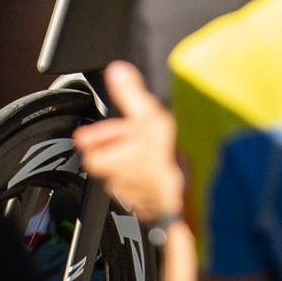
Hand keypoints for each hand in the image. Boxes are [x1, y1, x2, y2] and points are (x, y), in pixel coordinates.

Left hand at [70, 61, 185, 225]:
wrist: (191, 194)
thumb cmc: (167, 159)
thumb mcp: (148, 115)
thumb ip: (130, 93)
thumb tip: (117, 71)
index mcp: (109, 161)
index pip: (90, 151)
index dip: (96, 138)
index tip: (98, 132)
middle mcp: (118, 182)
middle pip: (109, 164)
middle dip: (118, 150)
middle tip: (130, 137)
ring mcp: (136, 198)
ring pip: (127, 179)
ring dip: (135, 166)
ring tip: (151, 152)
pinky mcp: (154, 209)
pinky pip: (146, 194)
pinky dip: (151, 183)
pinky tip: (166, 172)